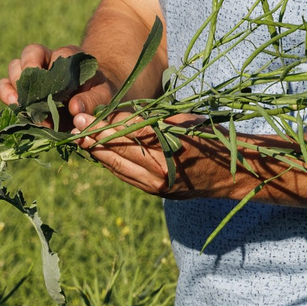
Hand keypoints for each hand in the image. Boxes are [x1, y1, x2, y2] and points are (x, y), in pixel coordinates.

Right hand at [0, 42, 112, 128]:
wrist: (90, 102)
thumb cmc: (98, 95)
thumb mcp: (103, 96)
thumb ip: (92, 101)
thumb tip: (75, 108)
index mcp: (70, 57)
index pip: (59, 54)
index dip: (56, 71)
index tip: (56, 91)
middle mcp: (48, 60)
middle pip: (30, 53)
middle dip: (28, 72)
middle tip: (32, 92)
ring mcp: (32, 73)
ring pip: (14, 67)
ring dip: (15, 84)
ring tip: (20, 102)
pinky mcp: (22, 89)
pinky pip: (5, 85)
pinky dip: (5, 94)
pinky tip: (13, 105)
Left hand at [79, 113, 223, 199]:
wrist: (230, 175)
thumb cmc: (210, 140)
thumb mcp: (186, 121)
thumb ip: (154, 119)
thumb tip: (119, 115)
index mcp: (173, 146)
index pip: (132, 131)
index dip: (108, 122)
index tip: (90, 113)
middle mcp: (163, 169)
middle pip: (119, 150)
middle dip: (94, 136)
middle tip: (76, 124)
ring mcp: (157, 184)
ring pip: (118, 166)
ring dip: (96, 151)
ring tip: (79, 137)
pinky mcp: (154, 192)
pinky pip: (125, 176)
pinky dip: (109, 163)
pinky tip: (97, 151)